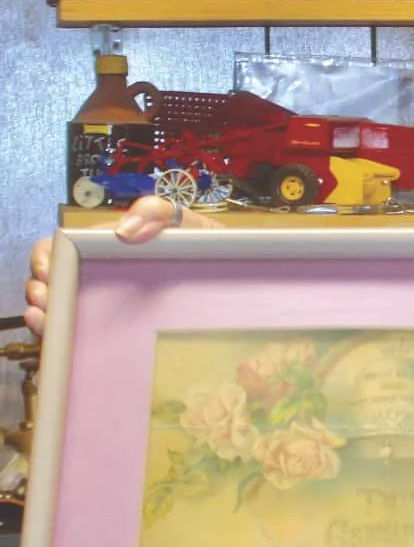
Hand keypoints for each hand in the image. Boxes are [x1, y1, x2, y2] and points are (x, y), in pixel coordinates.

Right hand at [23, 194, 223, 336]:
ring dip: (45, 313)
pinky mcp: (116, 330)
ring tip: (45, 319)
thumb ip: (158, 213)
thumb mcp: (189, 223)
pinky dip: (59, 334)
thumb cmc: (210, 250)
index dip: (46, 259)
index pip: (61, 249)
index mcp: (109, 247)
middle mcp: (102, 276)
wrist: (239, 280)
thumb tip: (123, 232)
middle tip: (46, 301)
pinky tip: (52, 332)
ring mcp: (107, 304)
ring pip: (62, 310)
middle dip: (40, 289)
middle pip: (53, 282)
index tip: (48, 271)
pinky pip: (81, 334)